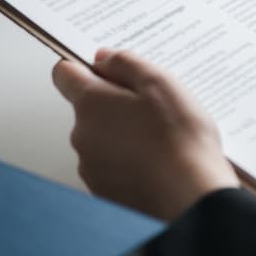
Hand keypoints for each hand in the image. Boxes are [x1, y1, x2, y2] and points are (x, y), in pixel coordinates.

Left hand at [52, 49, 238, 220]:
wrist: (191, 197)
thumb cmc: (179, 141)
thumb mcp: (160, 82)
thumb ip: (125, 63)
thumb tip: (104, 58)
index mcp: (91, 103)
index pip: (64, 73)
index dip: (85, 67)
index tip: (107, 70)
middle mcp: (82, 136)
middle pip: (88, 108)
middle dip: (115, 104)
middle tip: (152, 108)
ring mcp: (91, 168)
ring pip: (102, 139)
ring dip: (124, 134)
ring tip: (161, 139)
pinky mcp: (104, 192)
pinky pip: (112, 167)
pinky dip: (129, 162)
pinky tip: (158, 163)